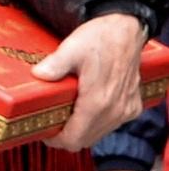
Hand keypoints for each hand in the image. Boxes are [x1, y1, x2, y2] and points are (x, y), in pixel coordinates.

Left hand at [33, 11, 149, 149]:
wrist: (127, 30)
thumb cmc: (100, 38)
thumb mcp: (72, 48)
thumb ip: (55, 64)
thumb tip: (39, 74)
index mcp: (98, 102)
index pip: (73, 139)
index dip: (55, 140)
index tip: (44, 131)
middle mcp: (115, 110)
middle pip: (84, 140)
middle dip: (66, 135)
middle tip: (51, 121)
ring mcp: (125, 109)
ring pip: (98, 134)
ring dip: (81, 130)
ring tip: (67, 114)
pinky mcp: (132, 105)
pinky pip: (111, 125)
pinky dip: (97, 123)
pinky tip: (85, 108)